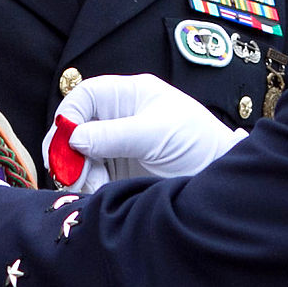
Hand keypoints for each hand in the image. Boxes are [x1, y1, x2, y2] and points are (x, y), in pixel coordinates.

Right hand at [43, 74, 245, 180]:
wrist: (220, 184)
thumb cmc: (198, 145)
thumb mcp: (156, 135)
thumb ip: (114, 135)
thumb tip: (74, 138)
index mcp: (130, 95)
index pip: (86, 96)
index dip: (70, 115)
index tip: (66, 141)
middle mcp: (118, 116)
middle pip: (76, 126)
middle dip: (67, 148)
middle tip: (66, 172)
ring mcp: (116, 144)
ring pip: (77, 152)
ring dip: (76, 170)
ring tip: (89, 186)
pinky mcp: (117, 170)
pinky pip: (88, 173)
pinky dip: (85, 183)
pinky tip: (96, 191)